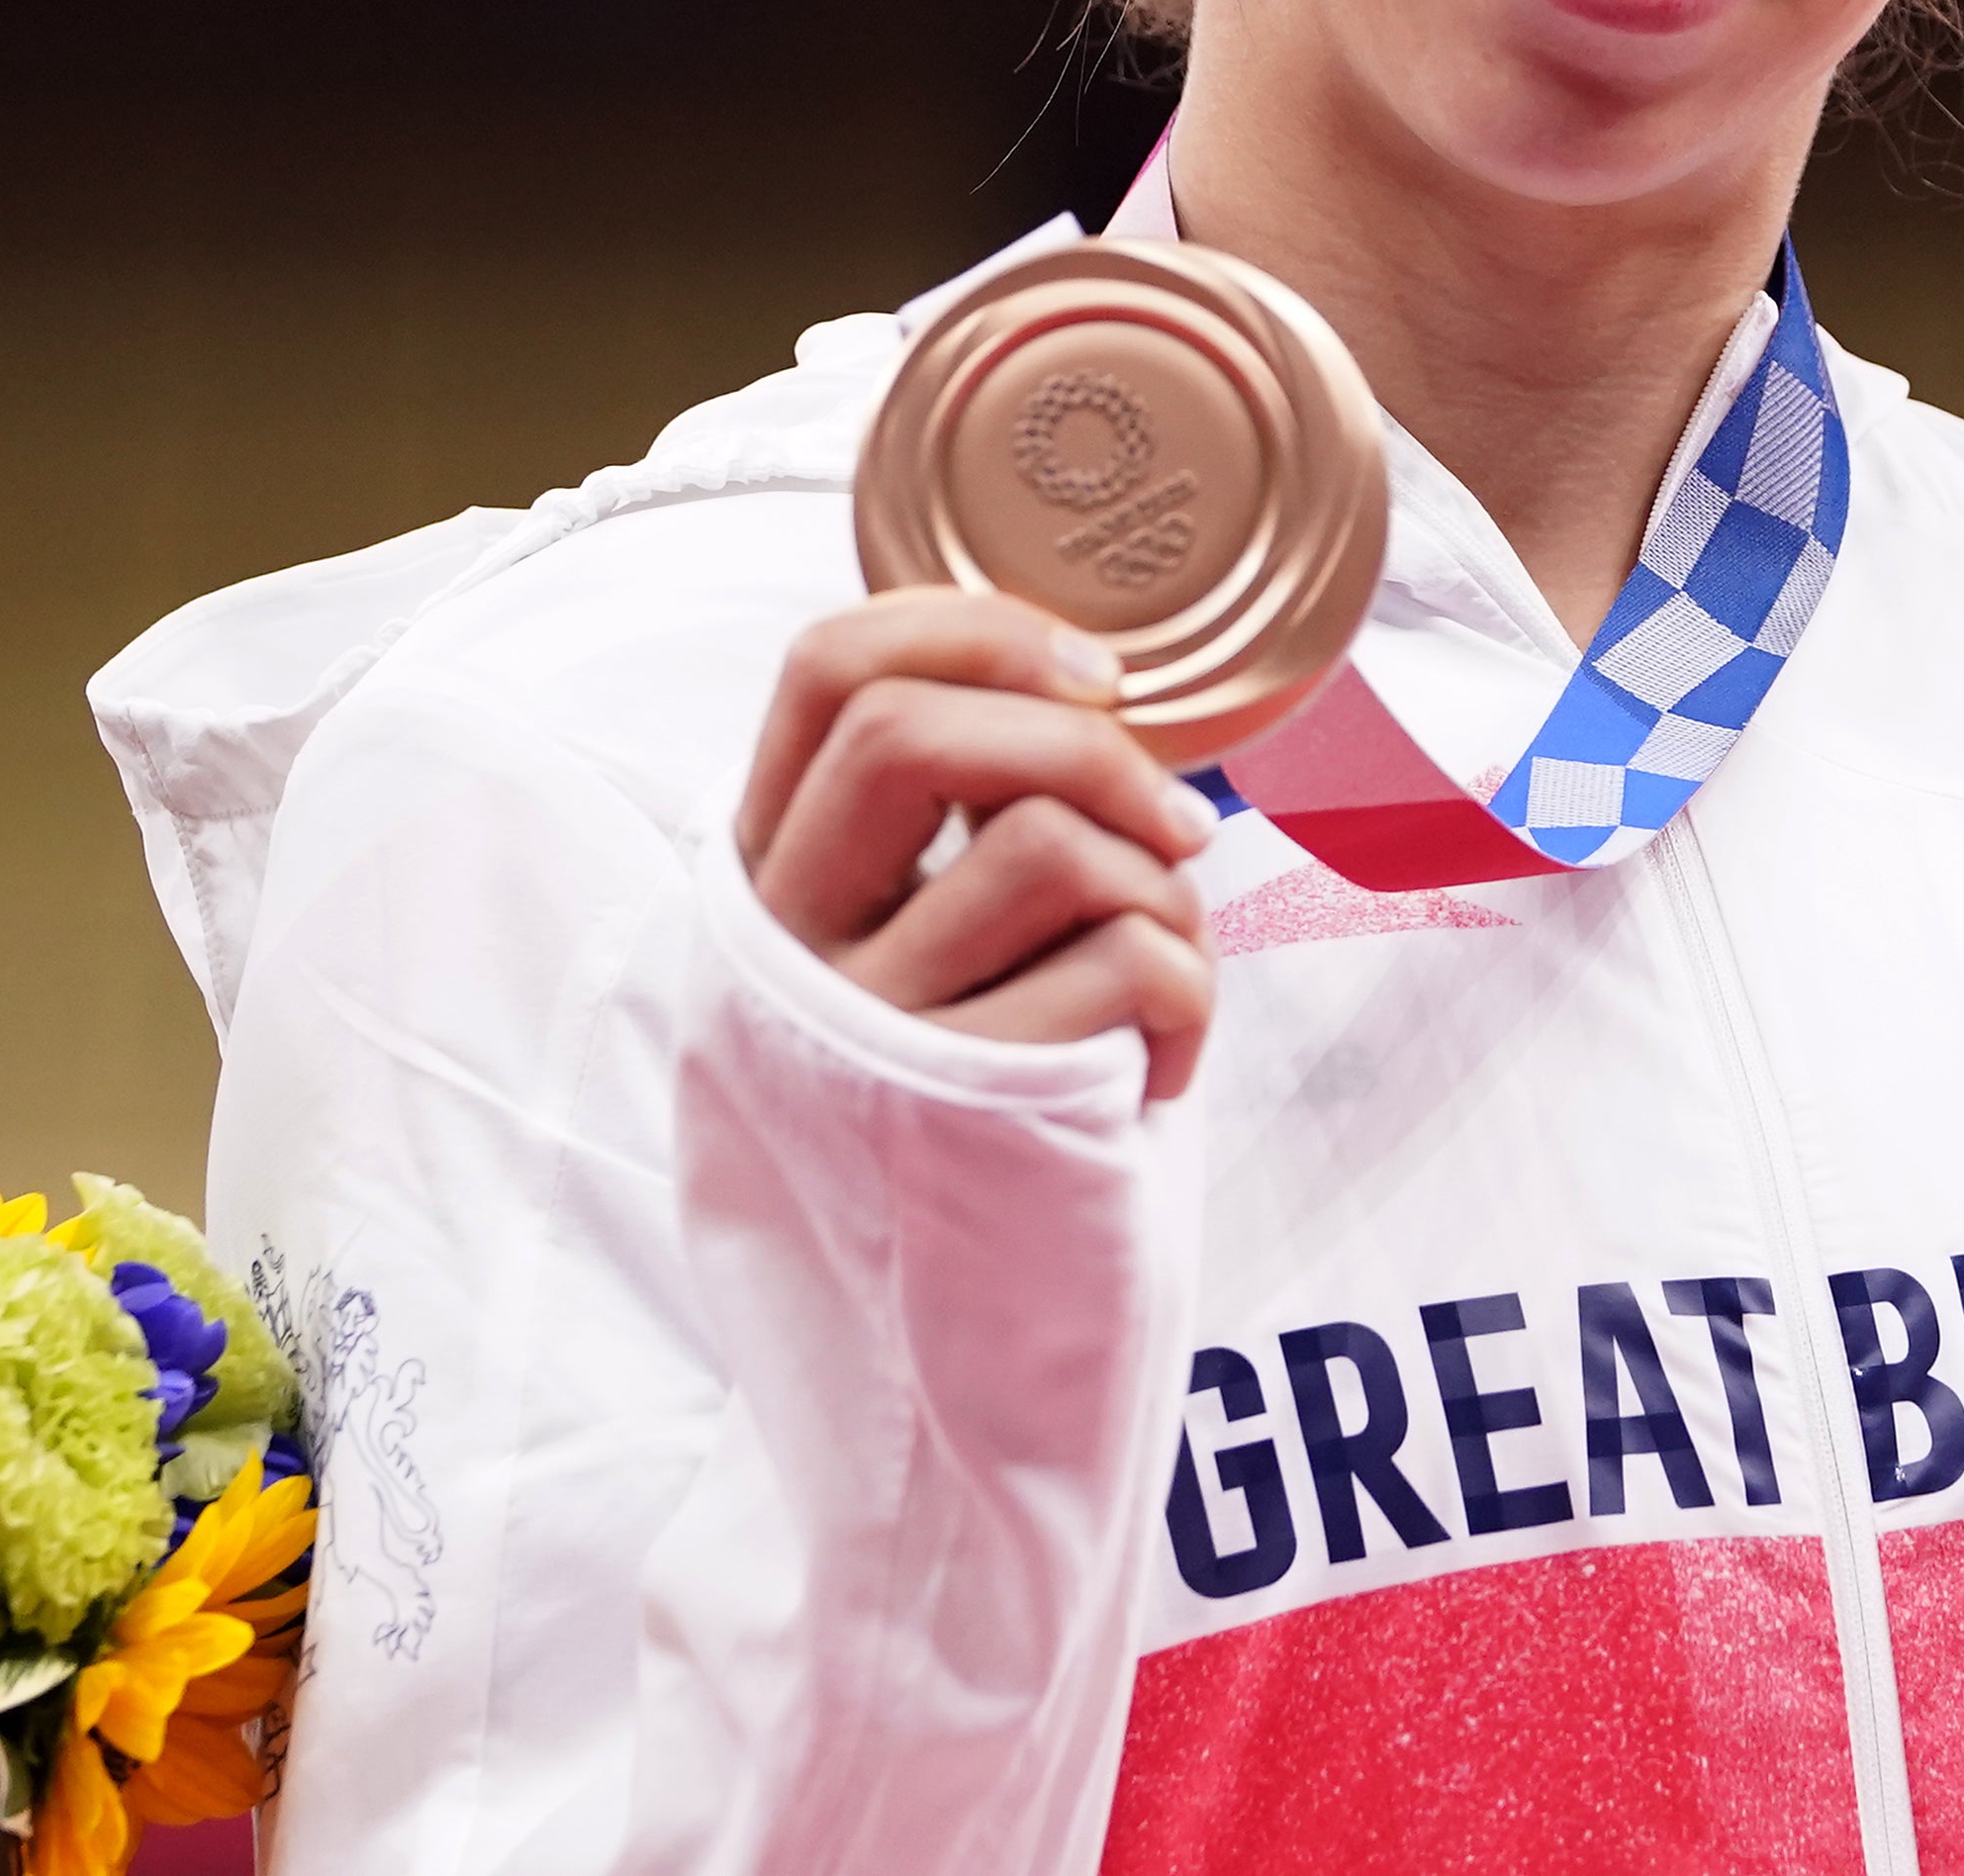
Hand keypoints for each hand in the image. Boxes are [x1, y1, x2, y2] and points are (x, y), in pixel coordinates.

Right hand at [737, 588, 1224, 1098]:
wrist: (965, 1333)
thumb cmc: (983, 1092)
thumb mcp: (922, 940)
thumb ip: (954, 819)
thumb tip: (1087, 690)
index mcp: (774, 870)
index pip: (825, 671)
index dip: (976, 630)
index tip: (1096, 672)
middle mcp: (789, 944)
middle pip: (906, 735)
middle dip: (1087, 746)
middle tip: (1175, 818)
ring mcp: (865, 1028)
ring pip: (1042, 845)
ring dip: (1162, 885)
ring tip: (1168, 958)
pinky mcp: (964, 1105)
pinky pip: (1124, 964)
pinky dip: (1189, 989)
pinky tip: (1165, 1054)